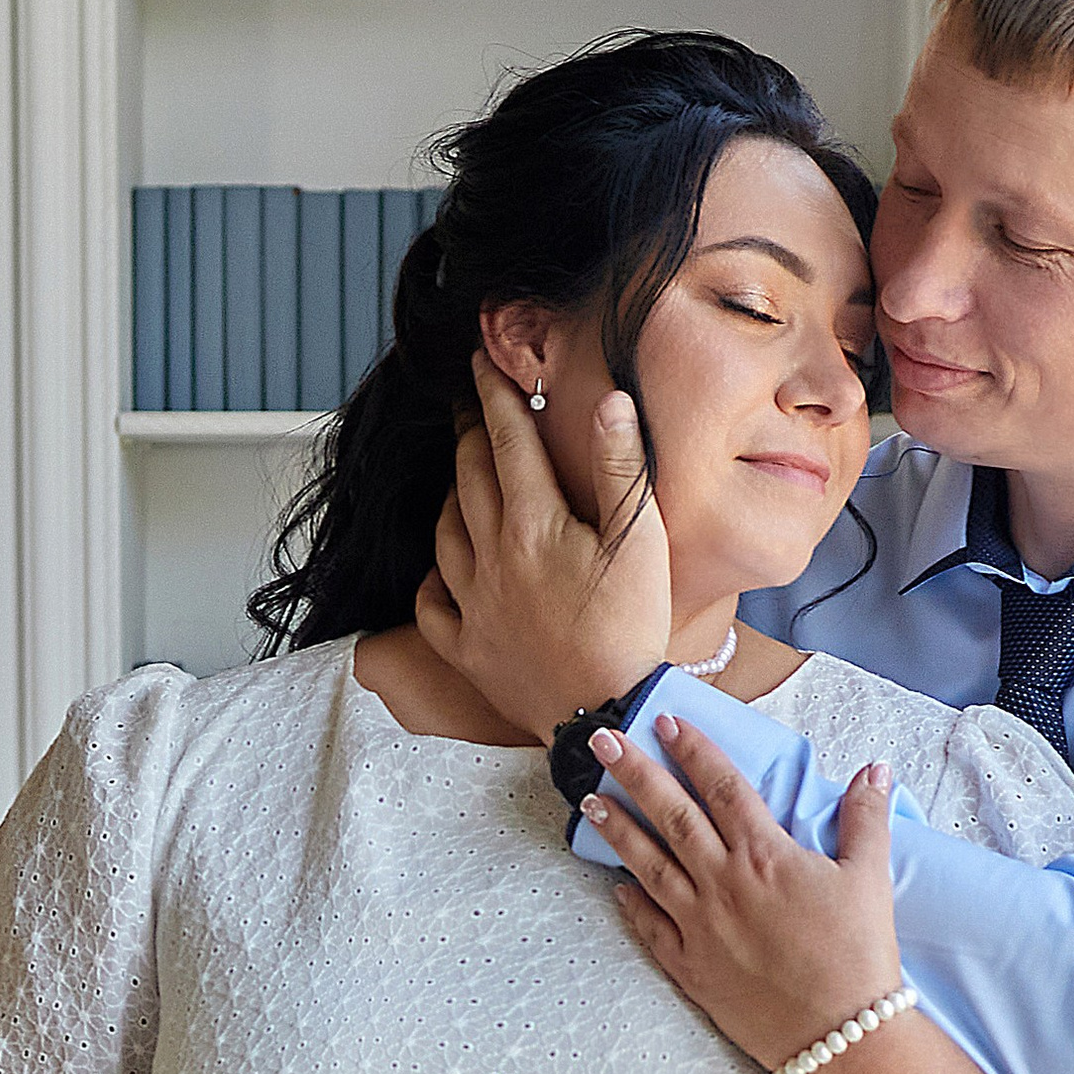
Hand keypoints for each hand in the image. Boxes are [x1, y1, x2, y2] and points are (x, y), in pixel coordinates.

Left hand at [413, 356, 673, 732]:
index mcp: (533, 524)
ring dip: (451, 495)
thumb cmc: (632, 629)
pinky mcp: (467, 650)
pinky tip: (441, 568)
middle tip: (469, 405)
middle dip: (470, 432)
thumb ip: (622, 467)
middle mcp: (492, 557)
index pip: (507, 440)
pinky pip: (431, 605)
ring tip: (461, 477)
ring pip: (444, 532)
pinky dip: (432, 577)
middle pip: (469, 476)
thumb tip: (608, 401)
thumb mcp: (642, 541)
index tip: (480, 360)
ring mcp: (473, 605)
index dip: (494, 394)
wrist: (605, 713)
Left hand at [584, 714, 903, 1073]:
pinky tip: (615, 887)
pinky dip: (632, 905)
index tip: (663, 721)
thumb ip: (866, 819)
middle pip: (670, 815)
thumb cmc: (859, 954)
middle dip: (634, 772)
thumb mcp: (869, 878)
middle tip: (599, 740)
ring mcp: (701, 926)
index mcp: (764, 855)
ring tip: (588, 802)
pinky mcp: (693, 968)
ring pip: (648, 866)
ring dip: (617, 830)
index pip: (720, 786)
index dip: (692, 749)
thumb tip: (875, 769)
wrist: (840, 1035)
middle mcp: (723, 883)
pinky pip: (652, 929)